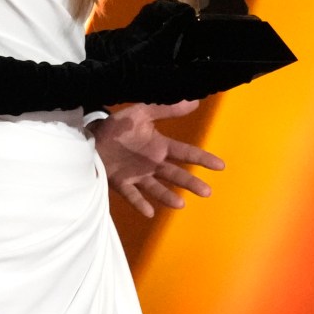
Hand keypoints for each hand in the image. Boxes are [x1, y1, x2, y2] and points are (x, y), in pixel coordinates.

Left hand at [92, 100, 225, 217]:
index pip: (185, 153)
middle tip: (207, 192)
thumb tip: (195, 101)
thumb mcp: (142, 113)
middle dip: (190, 182)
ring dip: (168, 196)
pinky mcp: (120, 182)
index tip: (220, 165)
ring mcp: (137, 175)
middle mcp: (152, 164)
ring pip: (156, 187)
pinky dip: (140, 204)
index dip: (202, 158)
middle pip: (175, 174)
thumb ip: (166, 109)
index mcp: (159, 147)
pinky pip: (131, 195)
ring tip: (180, 204)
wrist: (93, 136)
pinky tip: (149, 212)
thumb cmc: (119, 126)